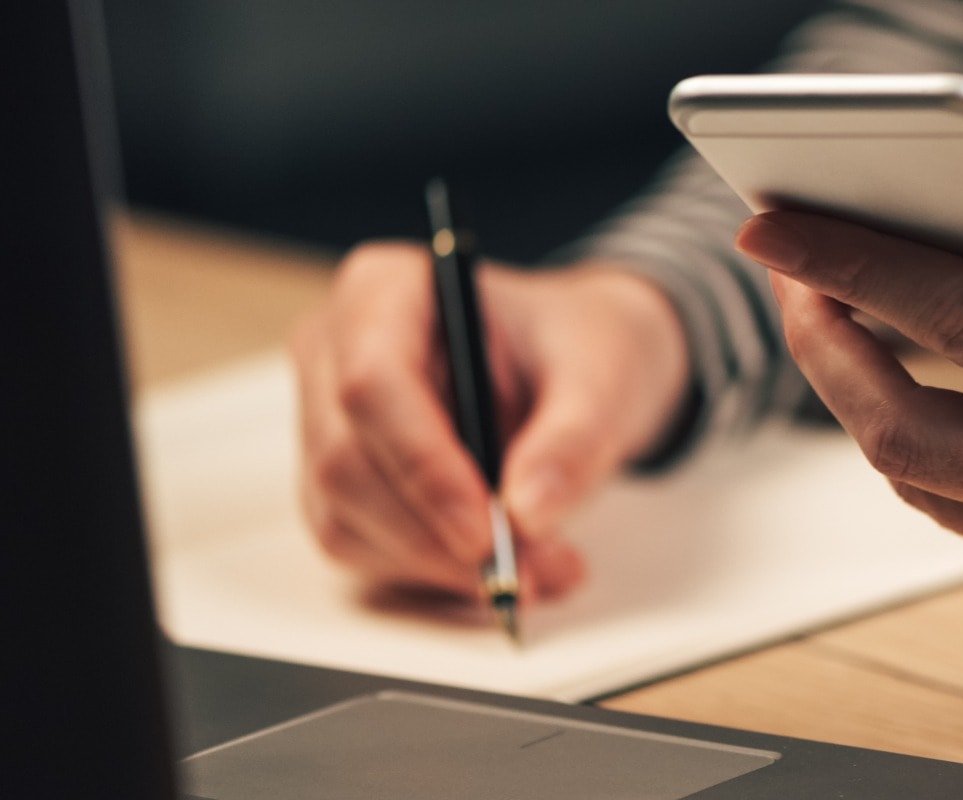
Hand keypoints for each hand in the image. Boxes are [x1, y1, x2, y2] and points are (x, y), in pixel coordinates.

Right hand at [291, 243, 689, 600]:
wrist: (579, 366)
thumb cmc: (580, 346)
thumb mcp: (604, 374)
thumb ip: (574, 438)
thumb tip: (529, 512)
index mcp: (385, 290)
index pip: (371, 385)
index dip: (423, 468)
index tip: (488, 531)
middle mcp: (335, 351)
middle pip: (347, 463)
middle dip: (438, 535)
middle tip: (534, 571)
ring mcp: (328, 420)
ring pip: (346, 518)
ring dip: (440, 567)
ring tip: (541, 570)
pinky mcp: (341, 483)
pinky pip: (363, 548)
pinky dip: (433, 576)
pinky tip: (504, 570)